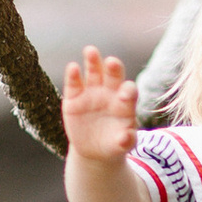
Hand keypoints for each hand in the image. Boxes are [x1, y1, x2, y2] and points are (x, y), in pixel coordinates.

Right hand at [61, 45, 140, 160]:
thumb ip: (125, 141)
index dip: (128, 90)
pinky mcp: (74, 97)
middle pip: (114, 75)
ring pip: (94, 71)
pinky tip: (72, 67)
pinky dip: (73, 75)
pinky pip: (74, 83)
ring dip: (93, 61)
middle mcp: (110, 92)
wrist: (93, 150)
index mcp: (125, 102)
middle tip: (112, 62)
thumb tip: (127, 137)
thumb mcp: (121, 145)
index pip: (129, 91)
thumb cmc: (113, 144)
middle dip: (113, 67)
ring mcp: (92, 92)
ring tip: (91, 51)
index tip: (127, 93)